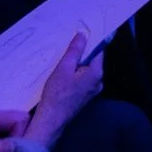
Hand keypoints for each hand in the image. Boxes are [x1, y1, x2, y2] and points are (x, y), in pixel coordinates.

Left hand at [0, 109, 29, 151]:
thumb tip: (15, 146)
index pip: (21, 119)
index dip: (20, 135)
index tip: (11, 151)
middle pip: (22, 118)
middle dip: (22, 135)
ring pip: (17, 124)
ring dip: (16, 138)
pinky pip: (10, 128)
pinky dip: (11, 139)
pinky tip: (2, 151)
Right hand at [22, 33, 101, 147]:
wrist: (52, 119)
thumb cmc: (57, 93)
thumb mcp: (64, 68)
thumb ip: (75, 51)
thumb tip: (83, 35)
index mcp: (97, 73)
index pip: (99, 50)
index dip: (91, 40)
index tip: (83, 32)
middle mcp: (99, 81)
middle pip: (93, 60)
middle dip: (82, 51)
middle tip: (69, 41)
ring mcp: (92, 90)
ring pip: (86, 70)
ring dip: (77, 62)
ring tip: (64, 55)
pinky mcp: (85, 96)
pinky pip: (82, 78)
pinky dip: (75, 73)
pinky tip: (64, 70)